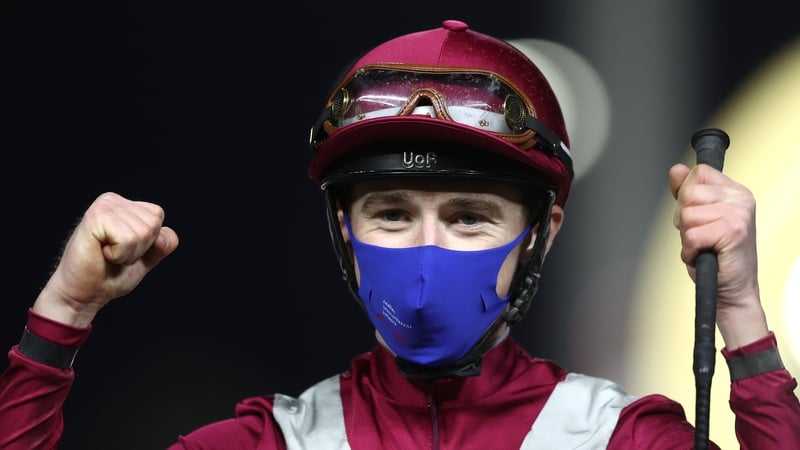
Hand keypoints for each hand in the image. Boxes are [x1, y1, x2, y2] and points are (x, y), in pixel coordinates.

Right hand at [31, 192, 178, 327]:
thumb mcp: (146, 258)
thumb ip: (162, 244)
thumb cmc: (110, 275)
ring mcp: (104, 206)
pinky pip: (129, 239)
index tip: (124, 250)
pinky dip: (120, 254)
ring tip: (107, 254)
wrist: (84, 294)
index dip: (148, 242)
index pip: (158, 216)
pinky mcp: (96, 216)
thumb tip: (165, 236)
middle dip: (139, 248)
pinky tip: (101, 253)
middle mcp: (113, 200)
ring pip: (144, 232)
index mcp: (124, 205)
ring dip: (128, 253)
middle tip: (114, 255)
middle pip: (154, 224)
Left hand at [668, 163, 767, 349]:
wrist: (732, 291)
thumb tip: (676, 170)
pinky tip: (704, 255)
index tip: (698, 217)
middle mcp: (741, 199)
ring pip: (686, 214)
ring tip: (704, 246)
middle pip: (688, 193)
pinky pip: (690, 235)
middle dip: (683, 219)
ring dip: (687, 236)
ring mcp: (739, 214)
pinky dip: (689, 251)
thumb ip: (686, 192)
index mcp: (735, 191)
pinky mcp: (733, 231)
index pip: (698, 173)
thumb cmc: (715, 257)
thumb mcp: (697, 219)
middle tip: (701, 237)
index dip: (686, 196)